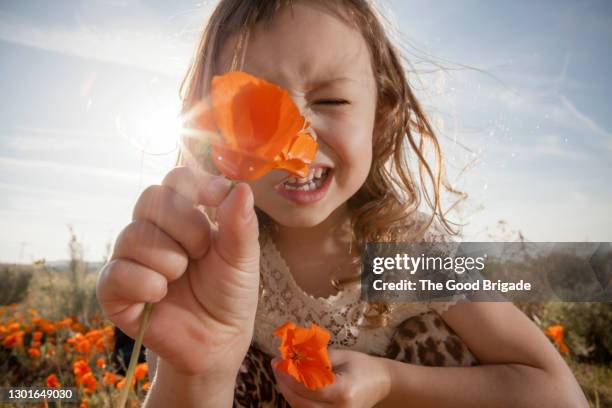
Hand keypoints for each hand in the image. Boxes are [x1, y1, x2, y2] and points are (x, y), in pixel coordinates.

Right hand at [96, 165, 259, 377]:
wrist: (217, 340)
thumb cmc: (229, 292)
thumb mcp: (242, 258)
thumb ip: (240, 225)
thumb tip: (241, 187)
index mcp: (184, 216)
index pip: (176, 179)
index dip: (195, 183)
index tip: (217, 195)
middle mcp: (154, 230)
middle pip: (152, 199)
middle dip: (186, 226)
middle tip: (202, 252)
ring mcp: (131, 257)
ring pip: (133, 234)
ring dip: (169, 260)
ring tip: (182, 277)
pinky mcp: (114, 289)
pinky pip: (117, 272)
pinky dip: (146, 284)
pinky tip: (160, 295)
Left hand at [272, 349, 390, 407]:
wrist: (382, 384)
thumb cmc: (363, 366)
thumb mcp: (341, 356)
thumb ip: (316, 358)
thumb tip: (290, 356)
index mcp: (343, 392)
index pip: (307, 388)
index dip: (288, 376)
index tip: (277, 362)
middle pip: (301, 403)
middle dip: (284, 385)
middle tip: (276, 366)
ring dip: (288, 393)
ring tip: (282, 375)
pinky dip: (298, 400)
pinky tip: (293, 386)